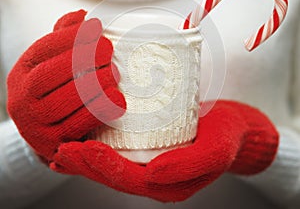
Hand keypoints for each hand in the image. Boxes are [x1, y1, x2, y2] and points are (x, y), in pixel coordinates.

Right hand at [7, 10, 125, 161]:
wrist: (47, 129)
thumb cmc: (57, 87)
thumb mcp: (53, 62)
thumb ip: (64, 37)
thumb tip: (81, 16)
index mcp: (23, 72)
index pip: (43, 49)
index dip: (71, 37)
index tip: (97, 27)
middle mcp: (21, 98)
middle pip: (50, 75)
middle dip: (82, 59)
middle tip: (109, 50)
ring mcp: (34, 125)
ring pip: (63, 101)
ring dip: (93, 84)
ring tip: (115, 73)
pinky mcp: (52, 145)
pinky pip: (77, 126)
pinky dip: (99, 111)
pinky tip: (118, 99)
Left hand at [50, 100, 278, 201]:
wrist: (233, 127)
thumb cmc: (225, 136)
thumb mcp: (216, 150)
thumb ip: (189, 165)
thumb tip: (154, 173)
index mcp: (169, 183)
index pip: (130, 180)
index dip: (104, 168)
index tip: (82, 150)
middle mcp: (155, 176)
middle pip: (115, 175)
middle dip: (87, 165)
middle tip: (62, 150)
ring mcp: (151, 162)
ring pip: (113, 164)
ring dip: (87, 158)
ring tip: (63, 148)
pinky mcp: (150, 145)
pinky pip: (121, 149)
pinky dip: (100, 146)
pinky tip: (84, 137)